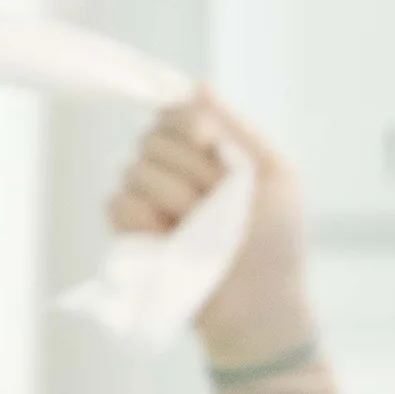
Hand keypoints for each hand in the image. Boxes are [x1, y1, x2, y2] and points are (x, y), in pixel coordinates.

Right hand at [108, 92, 337, 393]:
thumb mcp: (274, 177)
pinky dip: (148, 223)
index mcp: (210, 152)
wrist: (259, 308)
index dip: (186, 122)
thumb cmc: (276, 244)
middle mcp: (175, 170)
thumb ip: (236, 129)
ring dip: (178, 203)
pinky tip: (173, 245)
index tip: (207, 142)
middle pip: (155, 137)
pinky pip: (119, 204)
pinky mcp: (130, 234)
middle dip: (194, 172)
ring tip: (204, 234)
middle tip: (223, 208)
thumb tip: (196, 85)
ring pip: (138, 170)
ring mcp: (150, 201)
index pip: (175, 111)